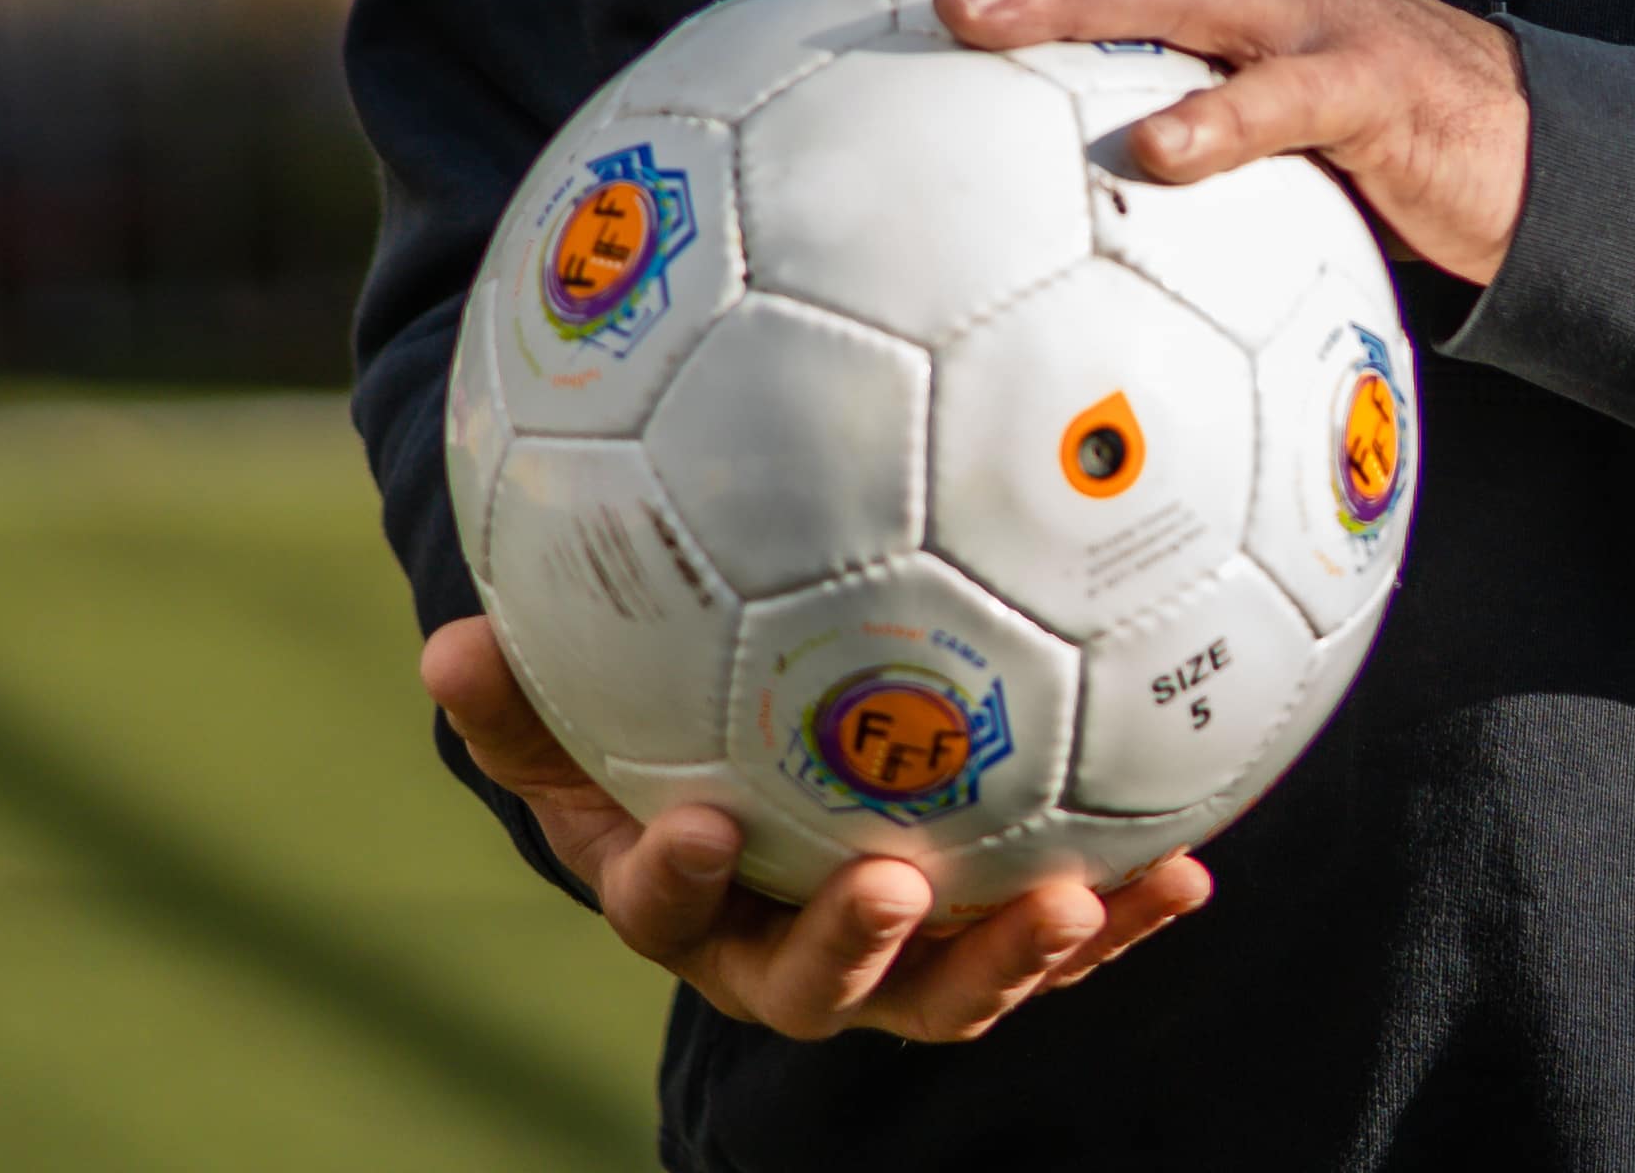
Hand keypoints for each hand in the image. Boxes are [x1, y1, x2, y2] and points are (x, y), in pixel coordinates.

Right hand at [422, 615, 1206, 1041]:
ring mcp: (895, 961)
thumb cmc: (651, 735)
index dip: (673, 880)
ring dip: (1014, 957)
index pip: (662, 908)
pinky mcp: (986, 941)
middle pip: (817, 988)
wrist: (748, 788)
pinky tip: (1188, 869)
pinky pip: (1054, 941)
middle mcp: (785, 951)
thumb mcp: (577, 714)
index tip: (696, 826)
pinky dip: (1117, 916)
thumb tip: (446, 643)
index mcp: (684, 898)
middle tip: (898, 887)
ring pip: (951, 990)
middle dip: (857, 952)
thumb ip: (521, 693)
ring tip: (1073, 898)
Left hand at [804, 0, 1532, 285]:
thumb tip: (990, 190)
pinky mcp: (1379, 88)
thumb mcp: (1244, 108)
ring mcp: (1317, 15)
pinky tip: (1153, 157)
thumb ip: (1145, 110)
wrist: (1540, 158)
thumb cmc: (1366, 144)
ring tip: (966, 22)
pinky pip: (1293, 100)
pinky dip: (1221, 121)